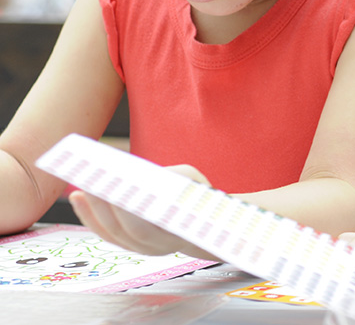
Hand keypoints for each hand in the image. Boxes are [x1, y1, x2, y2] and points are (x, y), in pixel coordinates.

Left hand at [69, 164, 216, 259]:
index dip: (124, 212)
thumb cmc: (198, 196)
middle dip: (102, 207)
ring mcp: (141, 248)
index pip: (143, 228)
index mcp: (175, 233)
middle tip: (90, 184)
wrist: (206, 224)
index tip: (112, 190)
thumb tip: (136, 174)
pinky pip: (106, 234)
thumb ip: (171, 177)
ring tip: (82, 188)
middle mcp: (156, 247)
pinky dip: (90, 216)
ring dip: (92, 211)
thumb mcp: (193, 181)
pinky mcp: (130, 244)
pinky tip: (80, 197)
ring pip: (110, 234)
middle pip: (121, 231)